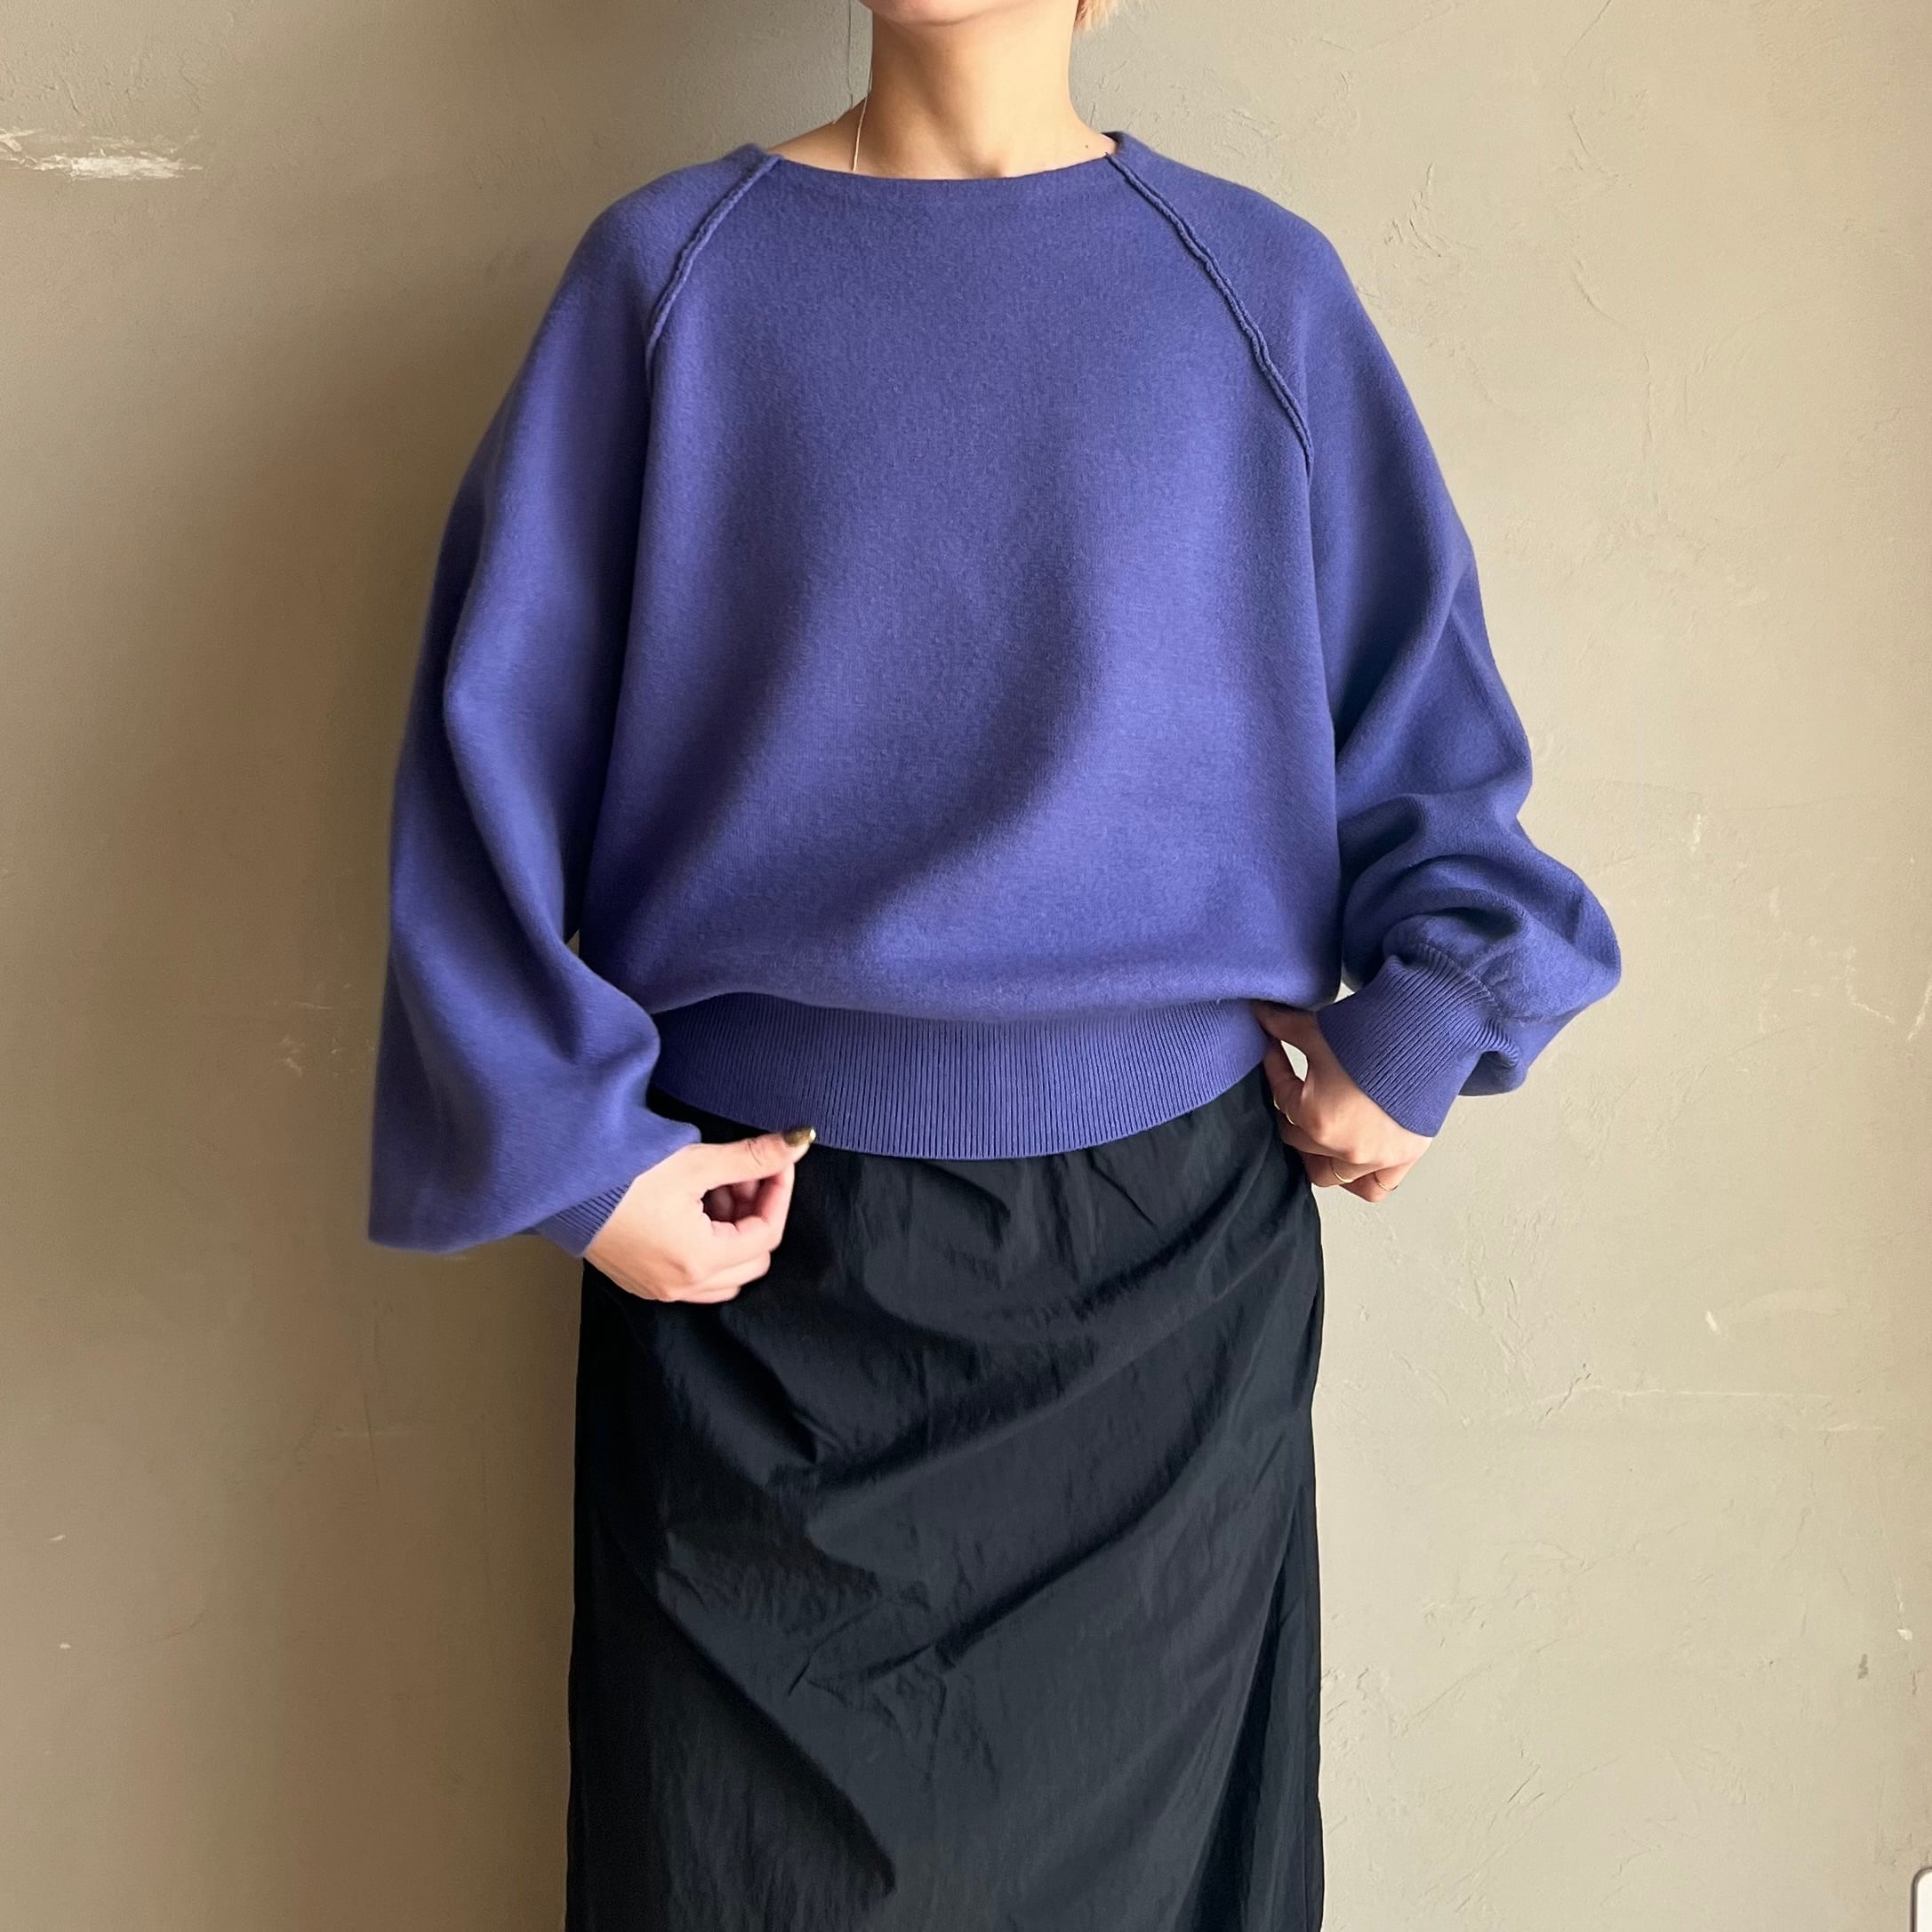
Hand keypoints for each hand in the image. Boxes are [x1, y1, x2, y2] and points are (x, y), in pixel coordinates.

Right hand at [585, 1127, 816, 1301]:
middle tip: (743, 1175)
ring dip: (733, 1232)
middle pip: (752, 1259)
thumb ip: (751, 1157)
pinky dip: (707, 1244)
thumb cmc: (622, 1174)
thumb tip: (796, 1145)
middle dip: (755, 1214)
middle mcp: (681, 1286)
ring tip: (716, 1188)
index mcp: (699, 1260)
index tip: (776, 1161)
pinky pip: (695, 1276)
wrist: (559, 1182)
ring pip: (726, 1273)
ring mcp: (659, 1288)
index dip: (778, 1193)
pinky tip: (692, 1207)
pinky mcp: (641, 1280)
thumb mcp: (695, 1162)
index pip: (767, 1233)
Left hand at [1249, 1000, 1432, 1202]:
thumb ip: (1283, 1026)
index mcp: (1315, 1119)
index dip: (1275, 1070)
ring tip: (1317, 1133)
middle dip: (1292, 1112)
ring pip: (1329, 1174)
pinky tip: (1351, 1160)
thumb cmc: (1376, 1031)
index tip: (1276, 1050)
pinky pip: (1373, 1187)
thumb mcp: (1319, 1029)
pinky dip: (1359, 1178)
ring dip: (1317, 1157)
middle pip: (1298, 1139)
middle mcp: (1343, 1148)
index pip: (1281, 1099)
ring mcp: (1374, 1158)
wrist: (1432, 1032)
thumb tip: (1258, 1012)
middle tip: (1297, 1089)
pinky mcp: (1403, 1158)